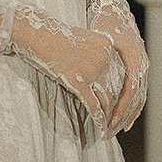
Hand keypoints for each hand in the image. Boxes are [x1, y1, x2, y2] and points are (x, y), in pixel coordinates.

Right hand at [9, 9, 124, 134]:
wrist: (38, 35)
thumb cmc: (57, 36)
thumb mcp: (84, 38)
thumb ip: (98, 51)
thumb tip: (103, 70)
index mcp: (108, 45)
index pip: (121, 72)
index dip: (123, 90)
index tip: (123, 101)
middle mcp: (104, 57)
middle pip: (116, 87)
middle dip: (117, 106)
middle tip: (117, 118)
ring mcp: (91, 70)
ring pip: (107, 98)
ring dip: (109, 115)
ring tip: (110, 126)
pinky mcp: (78, 81)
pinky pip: (92, 103)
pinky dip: (98, 117)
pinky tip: (101, 126)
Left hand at [86, 0, 148, 132]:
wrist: (114, 9)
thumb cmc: (104, 22)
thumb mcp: (101, 38)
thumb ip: (99, 57)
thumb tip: (90, 77)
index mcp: (134, 57)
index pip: (130, 90)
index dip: (120, 108)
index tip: (108, 121)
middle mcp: (142, 64)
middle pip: (136, 99)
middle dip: (122, 117)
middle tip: (109, 132)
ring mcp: (143, 67)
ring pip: (139, 99)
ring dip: (128, 116)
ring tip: (115, 130)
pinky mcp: (138, 70)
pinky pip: (137, 94)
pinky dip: (131, 108)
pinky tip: (124, 121)